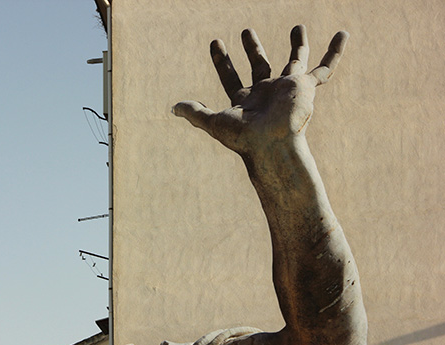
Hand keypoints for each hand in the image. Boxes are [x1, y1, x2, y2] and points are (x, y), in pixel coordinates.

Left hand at [173, 25, 347, 154]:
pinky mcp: (306, 87)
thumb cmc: (244, 138)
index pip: (230, 76)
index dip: (222, 60)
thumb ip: (195, 113)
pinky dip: (334, 52)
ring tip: (298, 27)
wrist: (273, 145)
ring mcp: (287, 89)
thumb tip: (173, 108)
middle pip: (259, 65)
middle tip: (247, 32)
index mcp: (245, 101)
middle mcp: (266, 93)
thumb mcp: (213, 122)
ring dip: (297, 44)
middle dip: (253, 48)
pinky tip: (343, 34)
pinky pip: (325, 67)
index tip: (215, 42)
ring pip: (294, 61)